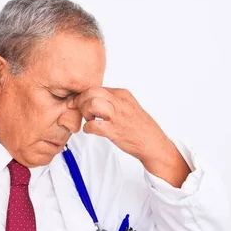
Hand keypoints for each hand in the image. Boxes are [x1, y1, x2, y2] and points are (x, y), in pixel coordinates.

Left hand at [68, 87, 190, 187]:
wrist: (152, 143)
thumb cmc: (140, 127)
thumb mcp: (128, 106)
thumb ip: (112, 101)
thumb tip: (94, 99)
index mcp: (122, 94)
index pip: (96, 87)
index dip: (83, 95)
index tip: (78, 102)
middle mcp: (119, 102)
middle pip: (91, 91)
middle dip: (81, 101)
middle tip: (82, 111)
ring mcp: (117, 116)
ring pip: (92, 104)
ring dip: (85, 112)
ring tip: (90, 119)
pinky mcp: (114, 130)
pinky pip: (93, 125)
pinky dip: (88, 128)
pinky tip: (91, 130)